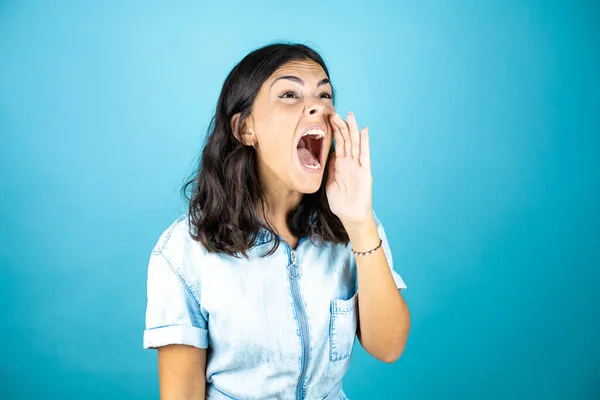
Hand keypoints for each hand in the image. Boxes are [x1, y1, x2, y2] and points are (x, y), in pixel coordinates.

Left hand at [326, 112, 373, 228]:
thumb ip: (329, 168)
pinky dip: (364, 143)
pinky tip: (364, 131)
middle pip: (346, 140)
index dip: (333, 131)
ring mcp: (358, 166)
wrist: (350, 216)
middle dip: (341, 126)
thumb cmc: (340, 202)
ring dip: (352, 129)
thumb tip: (327, 154)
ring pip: (355, 143)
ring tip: (350, 115)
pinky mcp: (365, 171)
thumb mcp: (329, 183)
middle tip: (334, 112)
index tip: (327, 119)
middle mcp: (350, 163)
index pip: (337, 144)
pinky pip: (364, 154)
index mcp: (340, 165)